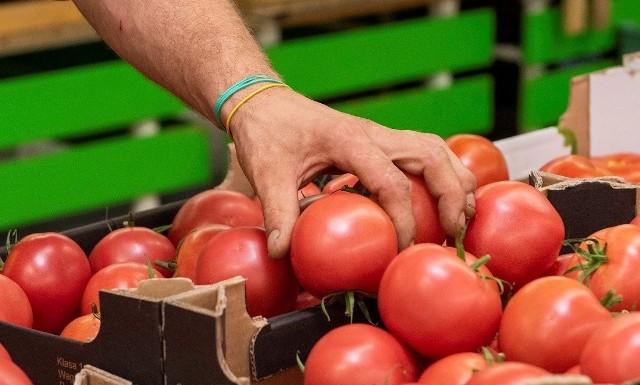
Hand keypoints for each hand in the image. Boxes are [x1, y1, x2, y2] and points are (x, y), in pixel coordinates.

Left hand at [226, 86, 476, 258]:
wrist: (264, 101)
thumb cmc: (267, 130)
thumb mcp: (267, 172)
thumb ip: (277, 211)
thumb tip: (283, 251)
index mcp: (350, 140)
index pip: (391, 182)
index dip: (404, 220)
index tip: (402, 249)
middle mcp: (374, 133)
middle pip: (432, 156)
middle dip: (452, 194)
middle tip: (455, 231)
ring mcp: (380, 134)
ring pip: (435, 149)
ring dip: (455, 180)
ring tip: (463, 216)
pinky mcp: (379, 140)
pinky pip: (423, 151)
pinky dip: (442, 173)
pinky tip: (443, 197)